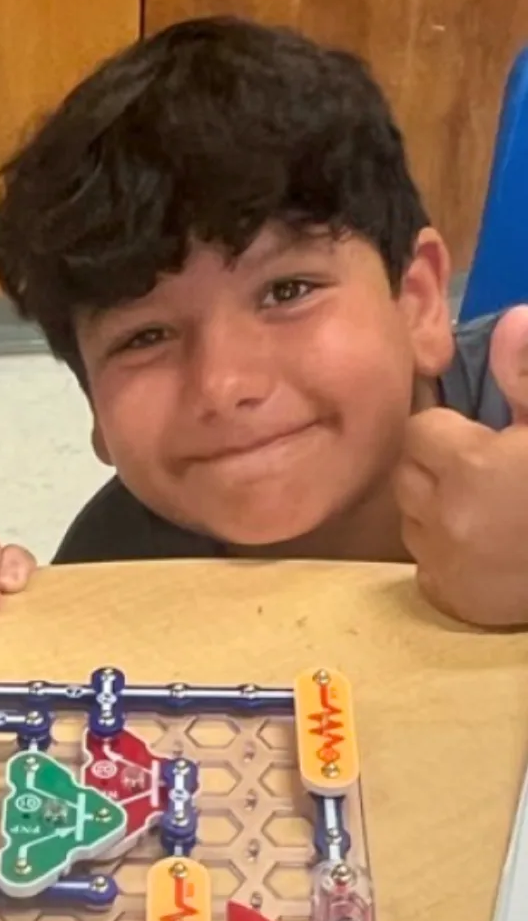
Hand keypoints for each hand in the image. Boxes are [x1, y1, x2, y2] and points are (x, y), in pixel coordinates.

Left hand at [396, 306, 527, 626]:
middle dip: (434, 466)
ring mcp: (446, 563)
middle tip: (482, 470)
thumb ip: (527, 376)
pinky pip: (425, 565)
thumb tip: (512, 320)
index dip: (447, 430)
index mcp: (472, 466)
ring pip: (410, 519)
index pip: (419, 429)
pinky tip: (484, 547)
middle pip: (406, 473)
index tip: (477, 436)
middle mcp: (446, 516)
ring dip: (435, 508)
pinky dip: (445, 554)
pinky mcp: (454, 600)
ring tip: (484, 506)